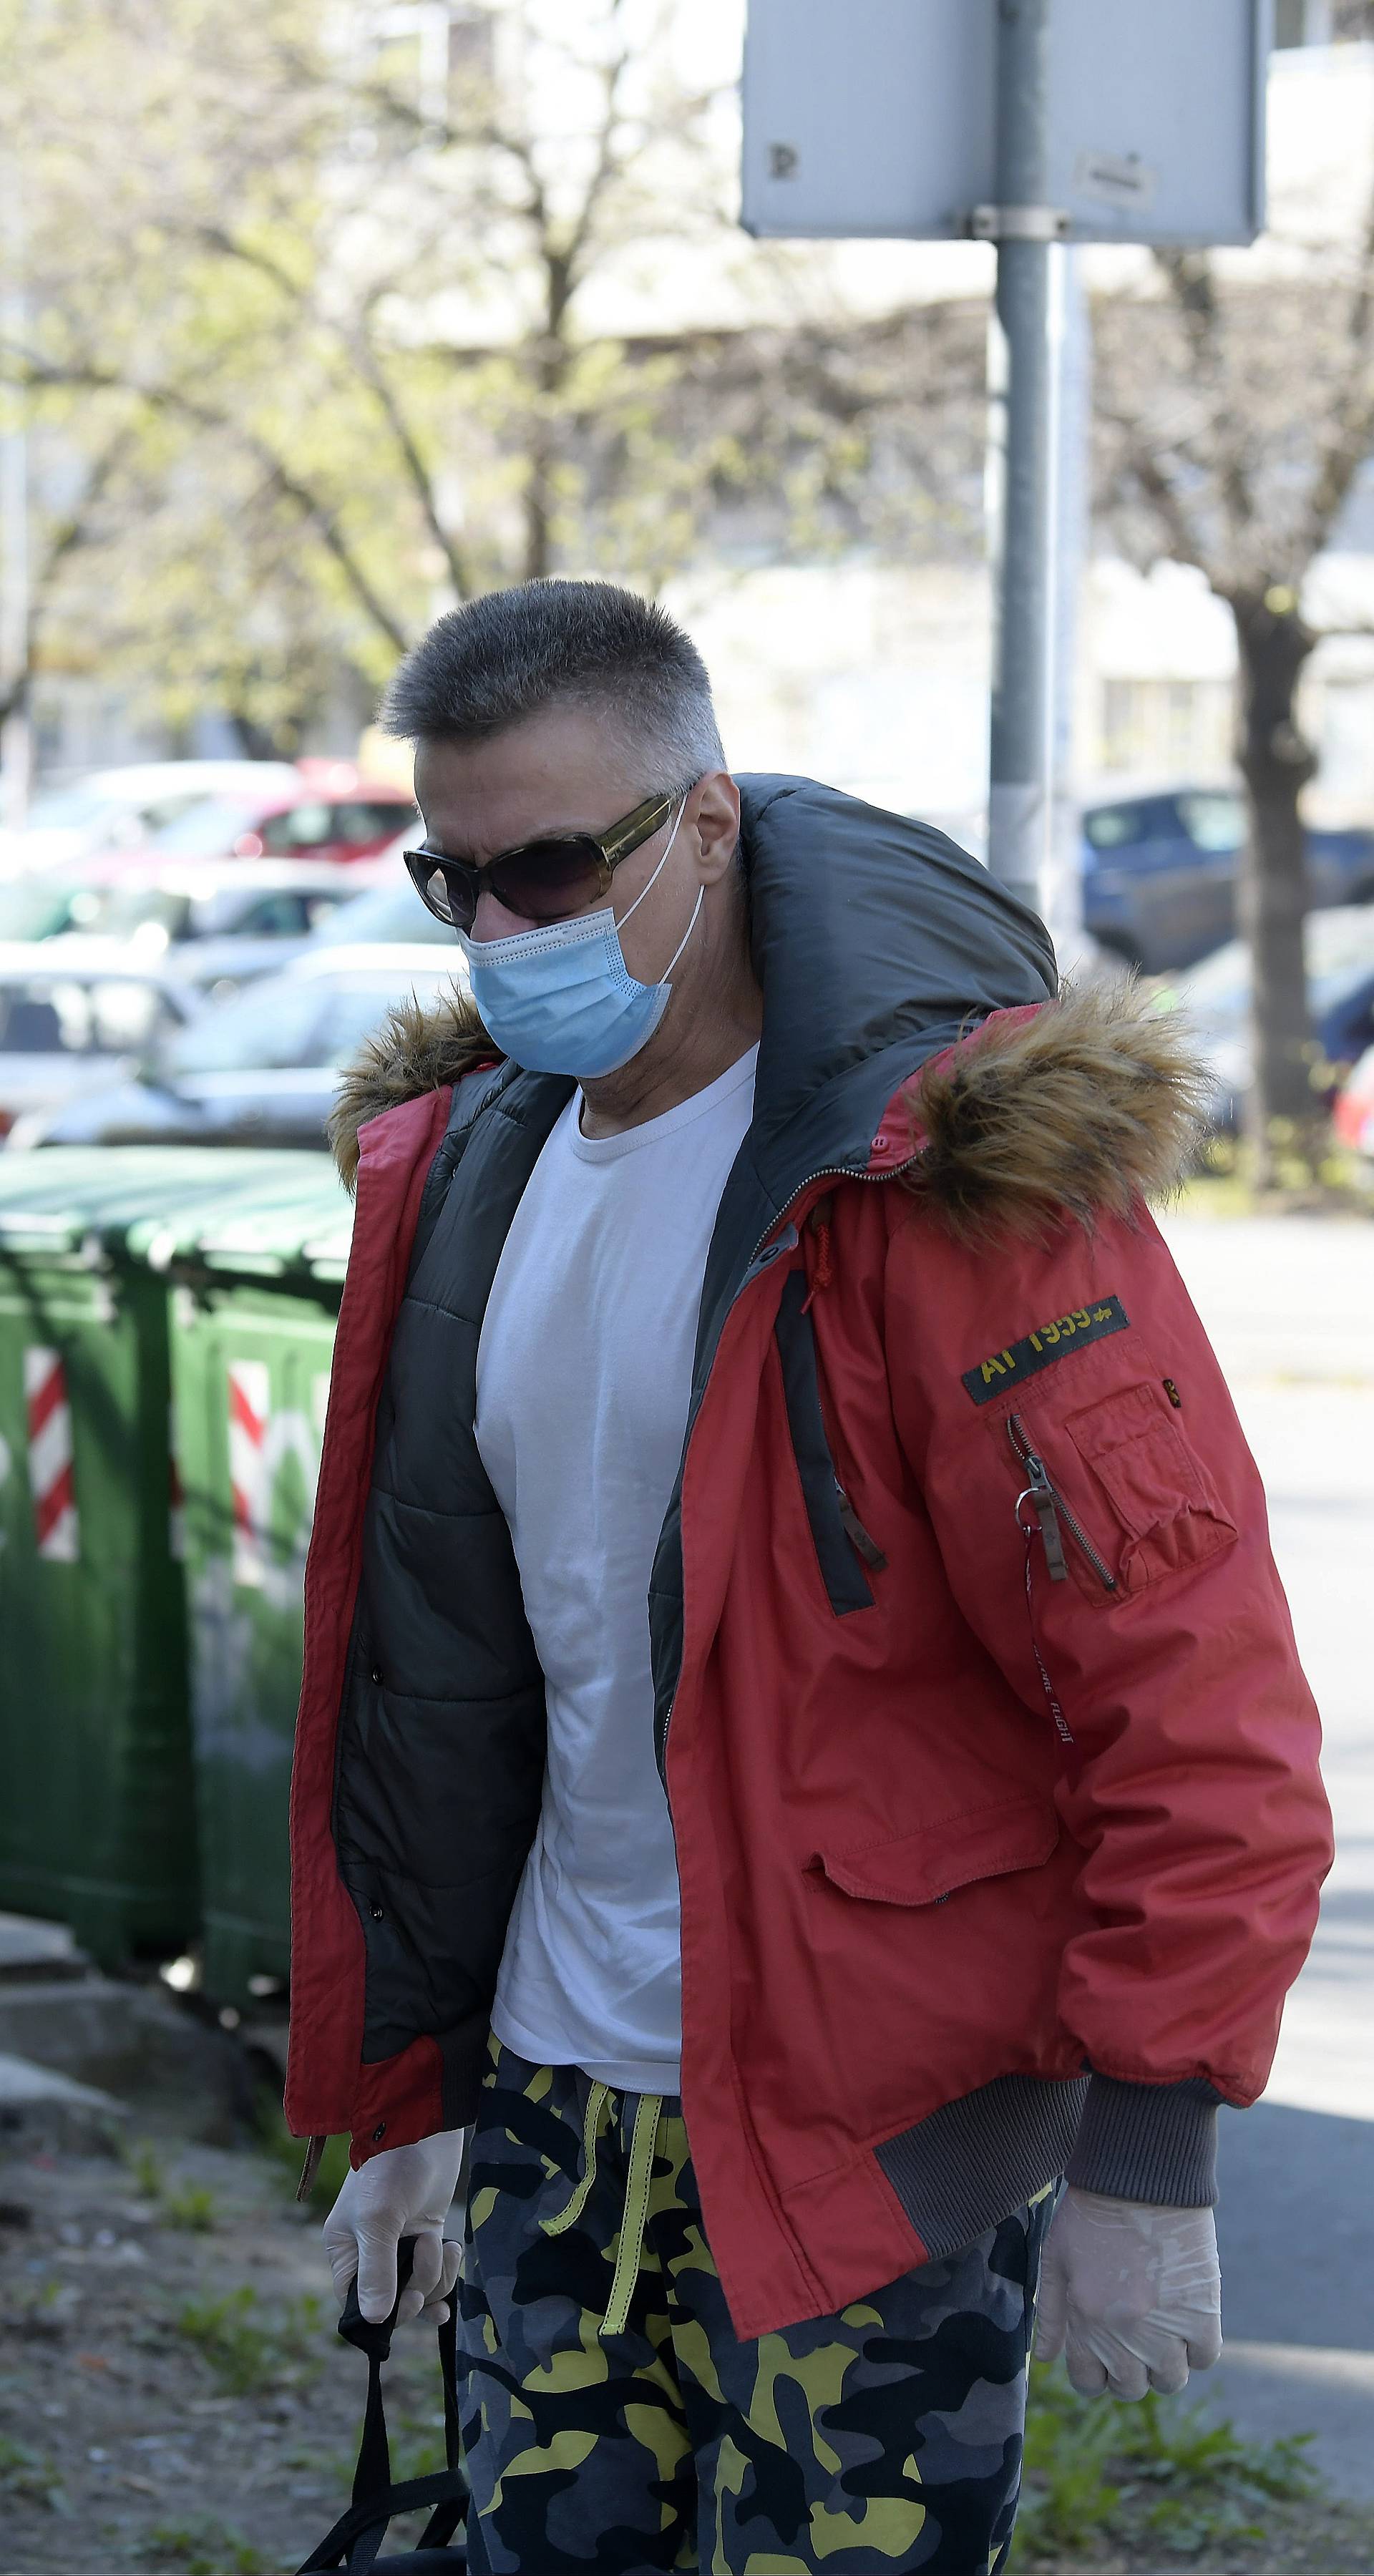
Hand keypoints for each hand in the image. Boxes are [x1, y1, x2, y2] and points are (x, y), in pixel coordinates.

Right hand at [322, 2130, 467, 2326]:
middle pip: (392, 2302)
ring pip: (420, 2290)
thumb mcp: (379, 2220)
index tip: (408, 2301)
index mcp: (345, 2250)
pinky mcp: (426, 2236)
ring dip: (435, 2276)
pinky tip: (452, 2250)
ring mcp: (400, 2246)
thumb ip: (377, 2271)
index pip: (355, 2303)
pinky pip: (437, 2274)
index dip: (382, 2311)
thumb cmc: (390, 2169)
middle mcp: (369, 2253)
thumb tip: (374, 2320)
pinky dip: (447, 2270)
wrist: (426, 2128)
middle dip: (415, 2293)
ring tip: (437, 2244)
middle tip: (424, 2273)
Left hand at [1034, 2186, 1221, 2399]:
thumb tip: (1046, 2358)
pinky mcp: (1202, 2310)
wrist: (1140, 2174)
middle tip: (1131, 2341)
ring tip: (1161, 2334)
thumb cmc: (1092, 2211)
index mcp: (1086, 2321)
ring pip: (1170, 2381)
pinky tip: (1185, 2319)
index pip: (1089, 2382)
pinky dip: (1197, 2347)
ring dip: (1164, 2365)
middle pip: (1130, 2389)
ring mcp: (1166, 2326)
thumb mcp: (1056, 2258)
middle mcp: (1125, 2333)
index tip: (1101, 2355)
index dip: (1094, 2372)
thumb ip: (1051, 2313)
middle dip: (1128, 2372)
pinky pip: (1205, 2356)